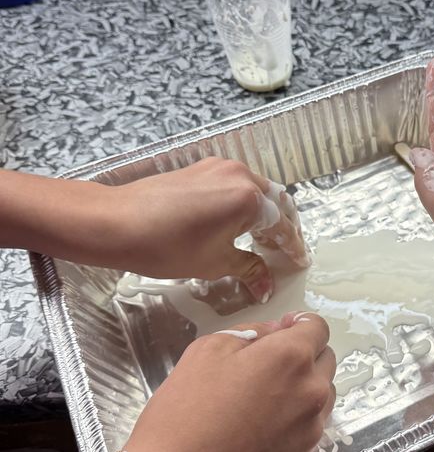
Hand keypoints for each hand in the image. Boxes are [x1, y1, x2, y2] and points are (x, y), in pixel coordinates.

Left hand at [99, 158, 307, 300]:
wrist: (117, 223)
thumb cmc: (165, 246)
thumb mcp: (215, 263)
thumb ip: (249, 269)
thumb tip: (266, 283)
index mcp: (249, 199)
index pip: (282, 225)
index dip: (292, 247)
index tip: (297, 262)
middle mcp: (240, 175)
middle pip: (275, 201)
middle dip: (284, 225)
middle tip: (286, 249)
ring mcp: (219, 167)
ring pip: (256, 189)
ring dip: (265, 212)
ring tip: (262, 239)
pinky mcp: (200, 168)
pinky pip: (235, 183)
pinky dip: (245, 202)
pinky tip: (237, 222)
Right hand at [123, 313, 334, 451]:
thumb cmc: (184, 411)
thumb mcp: (206, 351)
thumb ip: (249, 333)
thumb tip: (275, 333)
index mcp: (291, 357)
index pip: (317, 328)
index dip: (299, 324)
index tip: (280, 331)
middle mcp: (312, 392)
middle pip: (325, 362)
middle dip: (303, 356)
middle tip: (266, 367)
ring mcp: (312, 431)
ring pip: (321, 398)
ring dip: (303, 390)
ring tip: (264, 401)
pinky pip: (308, 431)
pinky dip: (294, 424)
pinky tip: (261, 433)